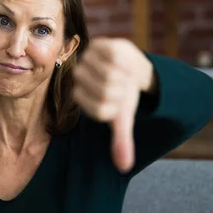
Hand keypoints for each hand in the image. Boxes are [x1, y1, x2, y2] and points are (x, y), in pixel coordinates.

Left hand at [72, 38, 154, 172]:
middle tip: (123, 85)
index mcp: (83, 98)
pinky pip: (114, 56)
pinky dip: (125, 61)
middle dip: (122, 90)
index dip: (117, 105)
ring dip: (124, 75)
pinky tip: (122, 62)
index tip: (119, 100)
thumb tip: (124, 168)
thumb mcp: (123, 119)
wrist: (132, 69)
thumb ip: (121, 142)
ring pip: (109, 73)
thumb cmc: (125, 97)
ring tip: (122, 73)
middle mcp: (80, 80)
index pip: (101, 109)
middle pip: (106, 89)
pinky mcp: (98, 44)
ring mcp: (88, 61)